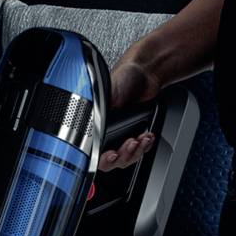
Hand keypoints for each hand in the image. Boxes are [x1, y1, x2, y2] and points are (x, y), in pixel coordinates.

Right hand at [96, 54, 160, 170]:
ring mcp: (119, 137)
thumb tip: (88, 126)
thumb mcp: (105, 94)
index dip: (101, 159)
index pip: (91, 154)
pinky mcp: (134, 136)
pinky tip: (147, 137)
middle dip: (123, 155)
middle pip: (110, 162)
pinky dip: (144, 147)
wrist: (145, 73)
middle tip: (129, 143)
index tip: (111, 154)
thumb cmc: (123, 78)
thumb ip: (95, 112)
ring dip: (135, 152)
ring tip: (141, 139)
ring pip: (125, 159)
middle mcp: (103, 134)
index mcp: (92, 126)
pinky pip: (138, 152)